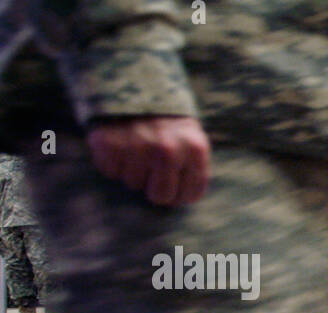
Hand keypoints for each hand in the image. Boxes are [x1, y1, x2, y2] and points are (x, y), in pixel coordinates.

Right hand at [87, 116, 210, 205]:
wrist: (128, 76)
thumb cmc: (163, 113)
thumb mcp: (190, 133)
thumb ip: (192, 164)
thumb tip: (185, 197)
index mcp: (194, 149)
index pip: (190, 194)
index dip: (180, 196)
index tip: (174, 190)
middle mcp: (168, 150)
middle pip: (160, 197)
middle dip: (155, 188)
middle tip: (150, 170)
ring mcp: (137, 148)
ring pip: (133, 184)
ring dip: (132, 170)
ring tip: (133, 145)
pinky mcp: (108, 145)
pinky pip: (111, 172)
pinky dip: (112, 161)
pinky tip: (118, 141)